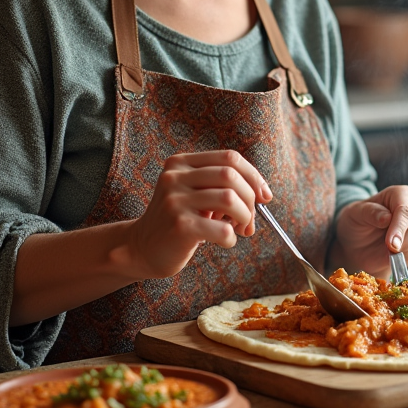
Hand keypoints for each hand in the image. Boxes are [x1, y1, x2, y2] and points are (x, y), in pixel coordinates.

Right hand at [124, 150, 271, 278]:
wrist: (142, 249)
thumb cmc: (180, 221)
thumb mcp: (196, 194)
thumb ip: (224, 187)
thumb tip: (264, 194)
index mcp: (181, 163)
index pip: (229, 158)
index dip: (254, 176)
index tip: (265, 196)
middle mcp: (174, 177)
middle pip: (231, 175)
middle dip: (250, 199)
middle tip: (250, 220)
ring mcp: (175, 200)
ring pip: (230, 199)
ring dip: (245, 217)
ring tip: (240, 229)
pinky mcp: (179, 226)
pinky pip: (223, 230)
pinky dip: (232, 238)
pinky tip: (224, 242)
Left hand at [329, 185, 407, 275]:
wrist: (357, 244)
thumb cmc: (357, 223)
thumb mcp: (355, 214)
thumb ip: (370, 213)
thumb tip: (387, 217)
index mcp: (400, 194)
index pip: (406, 209)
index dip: (400, 227)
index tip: (391, 244)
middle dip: (407, 242)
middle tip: (390, 252)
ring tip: (388, 253)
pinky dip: (407, 260)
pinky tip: (392, 257)